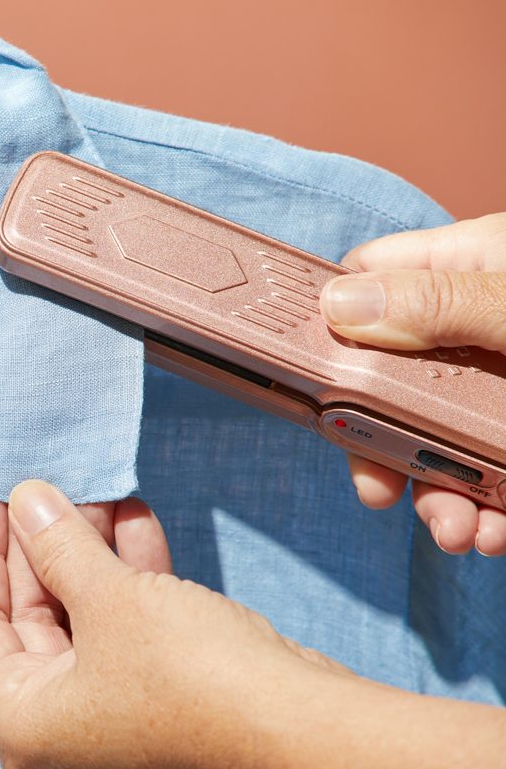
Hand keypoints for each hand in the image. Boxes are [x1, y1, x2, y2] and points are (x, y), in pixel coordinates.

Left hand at [0, 479, 505, 767]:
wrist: (307, 726)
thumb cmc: (197, 681)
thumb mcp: (110, 600)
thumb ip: (56, 546)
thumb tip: (25, 499)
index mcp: (23, 718)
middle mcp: (61, 719)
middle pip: (26, 610)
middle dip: (37, 537)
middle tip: (39, 474)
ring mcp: (112, 702)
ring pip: (79, 607)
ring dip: (85, 543)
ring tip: (90, 480)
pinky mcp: (160, 685)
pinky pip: (124, 616)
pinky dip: (126, 568)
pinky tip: (130, 511)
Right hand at [320, 214, 505, 555]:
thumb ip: (445, 304)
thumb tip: (338, 306)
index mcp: (471, 266)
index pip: (369, 280)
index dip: (330, 327)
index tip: (315, 386)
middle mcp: (477, 326)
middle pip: (391, 381)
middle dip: (386, 446)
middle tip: (385, 493)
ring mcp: (500, 385)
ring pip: (440, 439)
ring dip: (440, 496)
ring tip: (462, 535)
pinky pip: (489, 473)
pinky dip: (489, 510)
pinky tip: (499, 531)